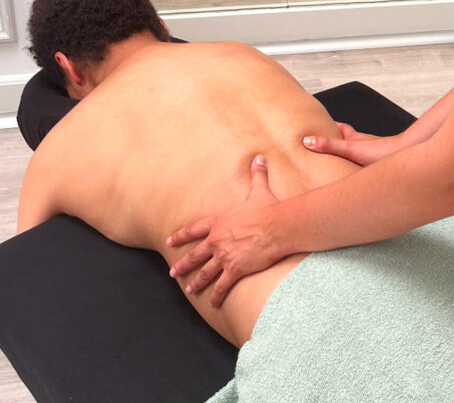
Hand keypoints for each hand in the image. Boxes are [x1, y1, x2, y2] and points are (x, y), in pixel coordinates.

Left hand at [167, 155, 283, 306]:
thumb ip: (256, 175)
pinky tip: (212, 303)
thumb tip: (259, 158)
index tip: (169, 240)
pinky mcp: (235, 270)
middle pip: (195, 255)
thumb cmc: (268, 208)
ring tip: (190, 290)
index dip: (180, 235)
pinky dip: (216, 295)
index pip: (193, 229)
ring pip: (205, 273)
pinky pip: (222, 286)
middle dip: (183, 264)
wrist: (277, 226)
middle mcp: (217, 240)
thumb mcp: (259, 190)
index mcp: (219, 222)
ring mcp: (224, 256)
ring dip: (196, 283)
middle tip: (173, 272)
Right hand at [303, 122, 402, 166]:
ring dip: (348, 155)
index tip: (318, 123)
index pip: (340, 127)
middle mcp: (364, 143)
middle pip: (348, 139)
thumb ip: (329, 146)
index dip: (330, 125)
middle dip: (338, 141)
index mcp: (355, 138)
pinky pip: (365, 164)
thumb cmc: (381, 151)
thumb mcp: (350, 149)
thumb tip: (307, 140)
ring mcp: (372, 154)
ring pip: (358, 152)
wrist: (406, 155)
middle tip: (325, 144)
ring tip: (338, 163)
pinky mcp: (379, 164)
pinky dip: (357, 167)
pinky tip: (357, 176)